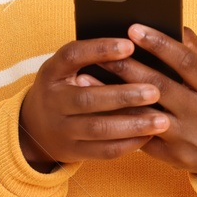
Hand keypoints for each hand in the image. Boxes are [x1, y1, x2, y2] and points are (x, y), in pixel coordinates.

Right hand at [17, 38, 169, 171]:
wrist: (35, 128)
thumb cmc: (64, 87)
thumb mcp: (66, 68)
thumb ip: (92, 57)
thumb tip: (138, 44)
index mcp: (52, 72)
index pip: (72, 56)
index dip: (99, 49)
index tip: (130, 45)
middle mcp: (53, 101)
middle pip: (87, 99)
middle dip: (124, 96)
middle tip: (155, 91)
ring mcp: (62, 129)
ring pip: (99, 129)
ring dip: (132, 125)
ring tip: (162, 120)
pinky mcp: (74, 151)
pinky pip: (104, 150)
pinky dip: (129, 144)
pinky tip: (150, 135)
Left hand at [96, 25, 196, 187]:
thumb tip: (176, 24)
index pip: (186, 62)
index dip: (160, 44)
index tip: (133, 29)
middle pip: (160, 86)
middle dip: (128, 67)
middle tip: (102, 52)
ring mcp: (187, 136)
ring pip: (145, 114)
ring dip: (114, 96)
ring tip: (86, 78)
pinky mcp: (173, 155)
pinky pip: (140, 137)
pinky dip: (118, 121)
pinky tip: (97, 108)